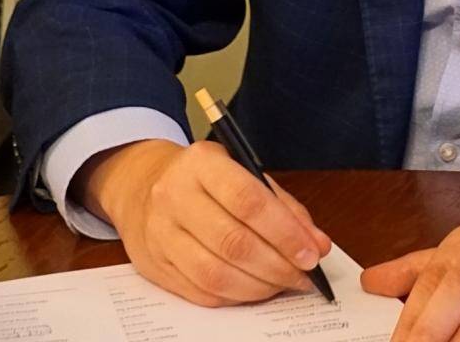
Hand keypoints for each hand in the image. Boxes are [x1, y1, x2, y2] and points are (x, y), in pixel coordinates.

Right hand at [77, 138, 332, 306]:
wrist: (143, 187)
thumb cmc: (206, 181)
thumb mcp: (243, 172)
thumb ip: (282, 206)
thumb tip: (317, 244)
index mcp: (201, 163)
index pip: (247, 200)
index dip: (284, 232)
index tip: (311, 253)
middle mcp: (174, 196)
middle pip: (232, 242)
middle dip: (277, 265)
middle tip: (303, 275)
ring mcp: (159, 233)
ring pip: (215, 274)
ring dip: (259, 287)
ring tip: (282, 283)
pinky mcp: (154, 265)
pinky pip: (200, 292)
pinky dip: (235, 296)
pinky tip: (254, 288)